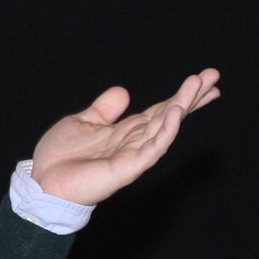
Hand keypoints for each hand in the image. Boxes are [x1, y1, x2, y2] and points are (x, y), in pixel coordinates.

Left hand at [32, 68, 220, 205]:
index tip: (203, 79)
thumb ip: (104, 110)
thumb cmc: (60, 158)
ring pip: (166, 127)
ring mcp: (135, 155)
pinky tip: (176, 113)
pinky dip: (166, 130)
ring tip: (199, 84)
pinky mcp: (128, 167)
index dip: (181, 95)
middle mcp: (135, 141)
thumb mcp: (82, 123)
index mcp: (126, 131)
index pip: (161, 109)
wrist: (43, 183)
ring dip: (183, 105)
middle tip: (214, 75)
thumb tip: (123, 92)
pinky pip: (153, 147)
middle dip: (192, 95)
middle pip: (170, 114)